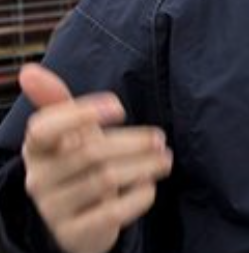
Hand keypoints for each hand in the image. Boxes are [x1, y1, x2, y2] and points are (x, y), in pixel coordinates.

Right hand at [18, 64, 172, 252]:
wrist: (78, 221)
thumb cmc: (77, 164)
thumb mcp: (69, 133)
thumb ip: (57, 102)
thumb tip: (29, 70)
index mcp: (36, 148)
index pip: (44, 128)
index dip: (81, 113)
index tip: (119, 107)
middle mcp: (38, 179)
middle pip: (89, 153)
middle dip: (132, 143)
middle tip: (160, 138)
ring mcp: (53, 209)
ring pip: (104, 181)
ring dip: (143, 166)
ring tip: (165, 159)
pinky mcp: (74, 233)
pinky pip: (112, 212)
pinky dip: (137, 196)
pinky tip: (149, 186)